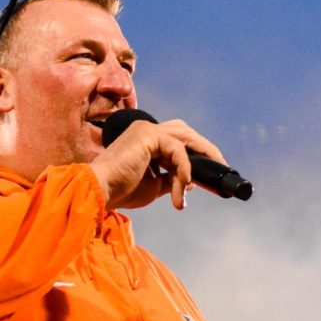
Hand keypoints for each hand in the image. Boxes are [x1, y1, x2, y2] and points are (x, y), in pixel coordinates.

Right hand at [90, 119, 226, 209]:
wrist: (100, 191)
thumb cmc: (121, 190)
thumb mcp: (154, 185)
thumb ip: (171, 179)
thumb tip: (191, 182)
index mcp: (146, 139)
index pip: (179, 140)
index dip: (198, 154)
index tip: (211, 172)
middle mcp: (146, 129)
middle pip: (186, 133)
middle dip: (206, 150)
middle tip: (221, 168)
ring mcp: (146, 129)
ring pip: (185, 138)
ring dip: (199, 159)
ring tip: (207, 178)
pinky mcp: (147, 135)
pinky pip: (177, 150)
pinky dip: (184, 168)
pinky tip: (183, 185)